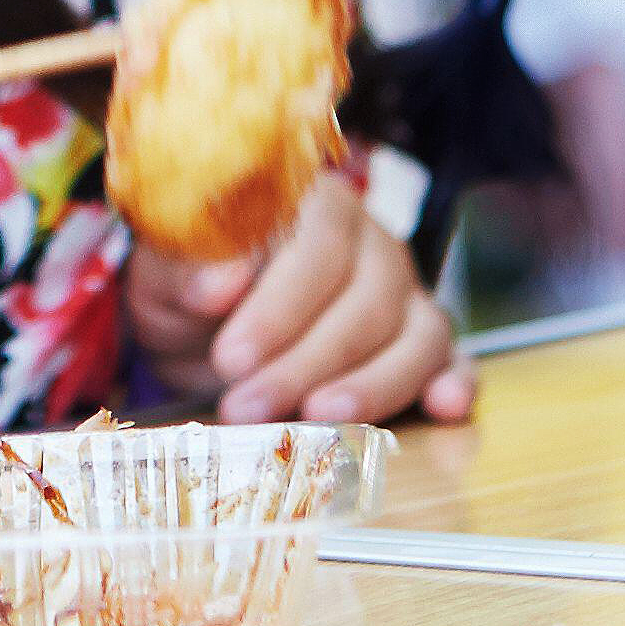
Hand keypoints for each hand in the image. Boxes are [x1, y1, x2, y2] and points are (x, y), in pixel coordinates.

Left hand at [125, 163, 474, 427]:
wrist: (208, 331)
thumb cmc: (193, 292)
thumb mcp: (168, 275)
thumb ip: (187, 268)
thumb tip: (218, 284)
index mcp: (313, 206)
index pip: (319, 244)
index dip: (280, 305)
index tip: (231, 358)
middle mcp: (373, 244)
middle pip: (368, 298)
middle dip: (308, 361)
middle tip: (248, 407)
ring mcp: (407, 294)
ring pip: (417, 333)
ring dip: (371, 384)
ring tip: (320, 420)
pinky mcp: (425, 344)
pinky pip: (454, 359)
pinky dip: (456, 381)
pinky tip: (444, 407)